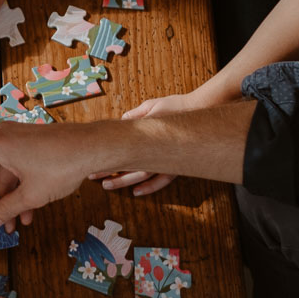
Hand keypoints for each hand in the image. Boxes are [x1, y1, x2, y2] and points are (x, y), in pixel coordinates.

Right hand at [0, 122, 99, 229]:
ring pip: (1, 172)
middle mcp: (0, 138)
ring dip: (6, 198)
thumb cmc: (61, 165)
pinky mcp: (30, 143)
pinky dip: (18, 188)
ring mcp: (16, 139)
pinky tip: (28, 211)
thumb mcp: (31, 195)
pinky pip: (15, 167)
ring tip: (14, 223)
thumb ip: (6, 208)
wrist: (93, 147)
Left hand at [96, 90, 214, 195]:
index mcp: (148, 135)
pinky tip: (137, 192)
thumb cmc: (179, 106)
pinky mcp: (176, 165)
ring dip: (124, 181)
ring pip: (142, 175)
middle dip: (109, 172)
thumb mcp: (153, 105)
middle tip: (93, 177)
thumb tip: (122, 121)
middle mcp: (157, 150)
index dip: (106, 158)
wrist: (206, 110)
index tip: (92, 162)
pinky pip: (162, 180)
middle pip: (129, 165)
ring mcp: (167, 160)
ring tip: (107, 185)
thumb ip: (137, 114)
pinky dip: (150, 187)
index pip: (122, 149)